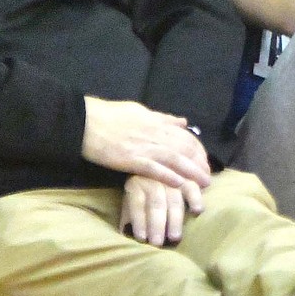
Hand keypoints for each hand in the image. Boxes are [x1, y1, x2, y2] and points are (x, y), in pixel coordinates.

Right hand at [81, 97, 211, 188]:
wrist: (86, 122)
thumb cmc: (110, 115)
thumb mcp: (140, 110)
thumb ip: (163, 118)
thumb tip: (183, 122)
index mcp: (156, 121)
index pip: (185, 135)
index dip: (198, 149)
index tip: (205, 160)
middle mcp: (154, 133)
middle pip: (184, 148)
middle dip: (199, 163)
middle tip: (208, 176)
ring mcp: (143, 146)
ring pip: (174, 159)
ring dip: (191, 172)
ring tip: (203, 184)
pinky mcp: (131, 159)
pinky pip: (154, 169)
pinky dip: (168, 176)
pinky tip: (179, 184)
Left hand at [120, 176, 203, 246]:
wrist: (156, 162)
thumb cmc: (142, 188)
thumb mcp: (130, 196)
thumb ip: (129, 213)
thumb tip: (126, 233)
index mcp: (136, 183)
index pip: (137, 203)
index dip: (139, 220)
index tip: (141, 238)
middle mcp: (153, 178)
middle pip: (156, 202)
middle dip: (156, 224)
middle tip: (157, 243)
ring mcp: (171, 176)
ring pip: (174, 198)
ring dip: (175, 219)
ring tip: (175, 238)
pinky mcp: (187, 175)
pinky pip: (192, 186)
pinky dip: (196, 198)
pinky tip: (197, 212)